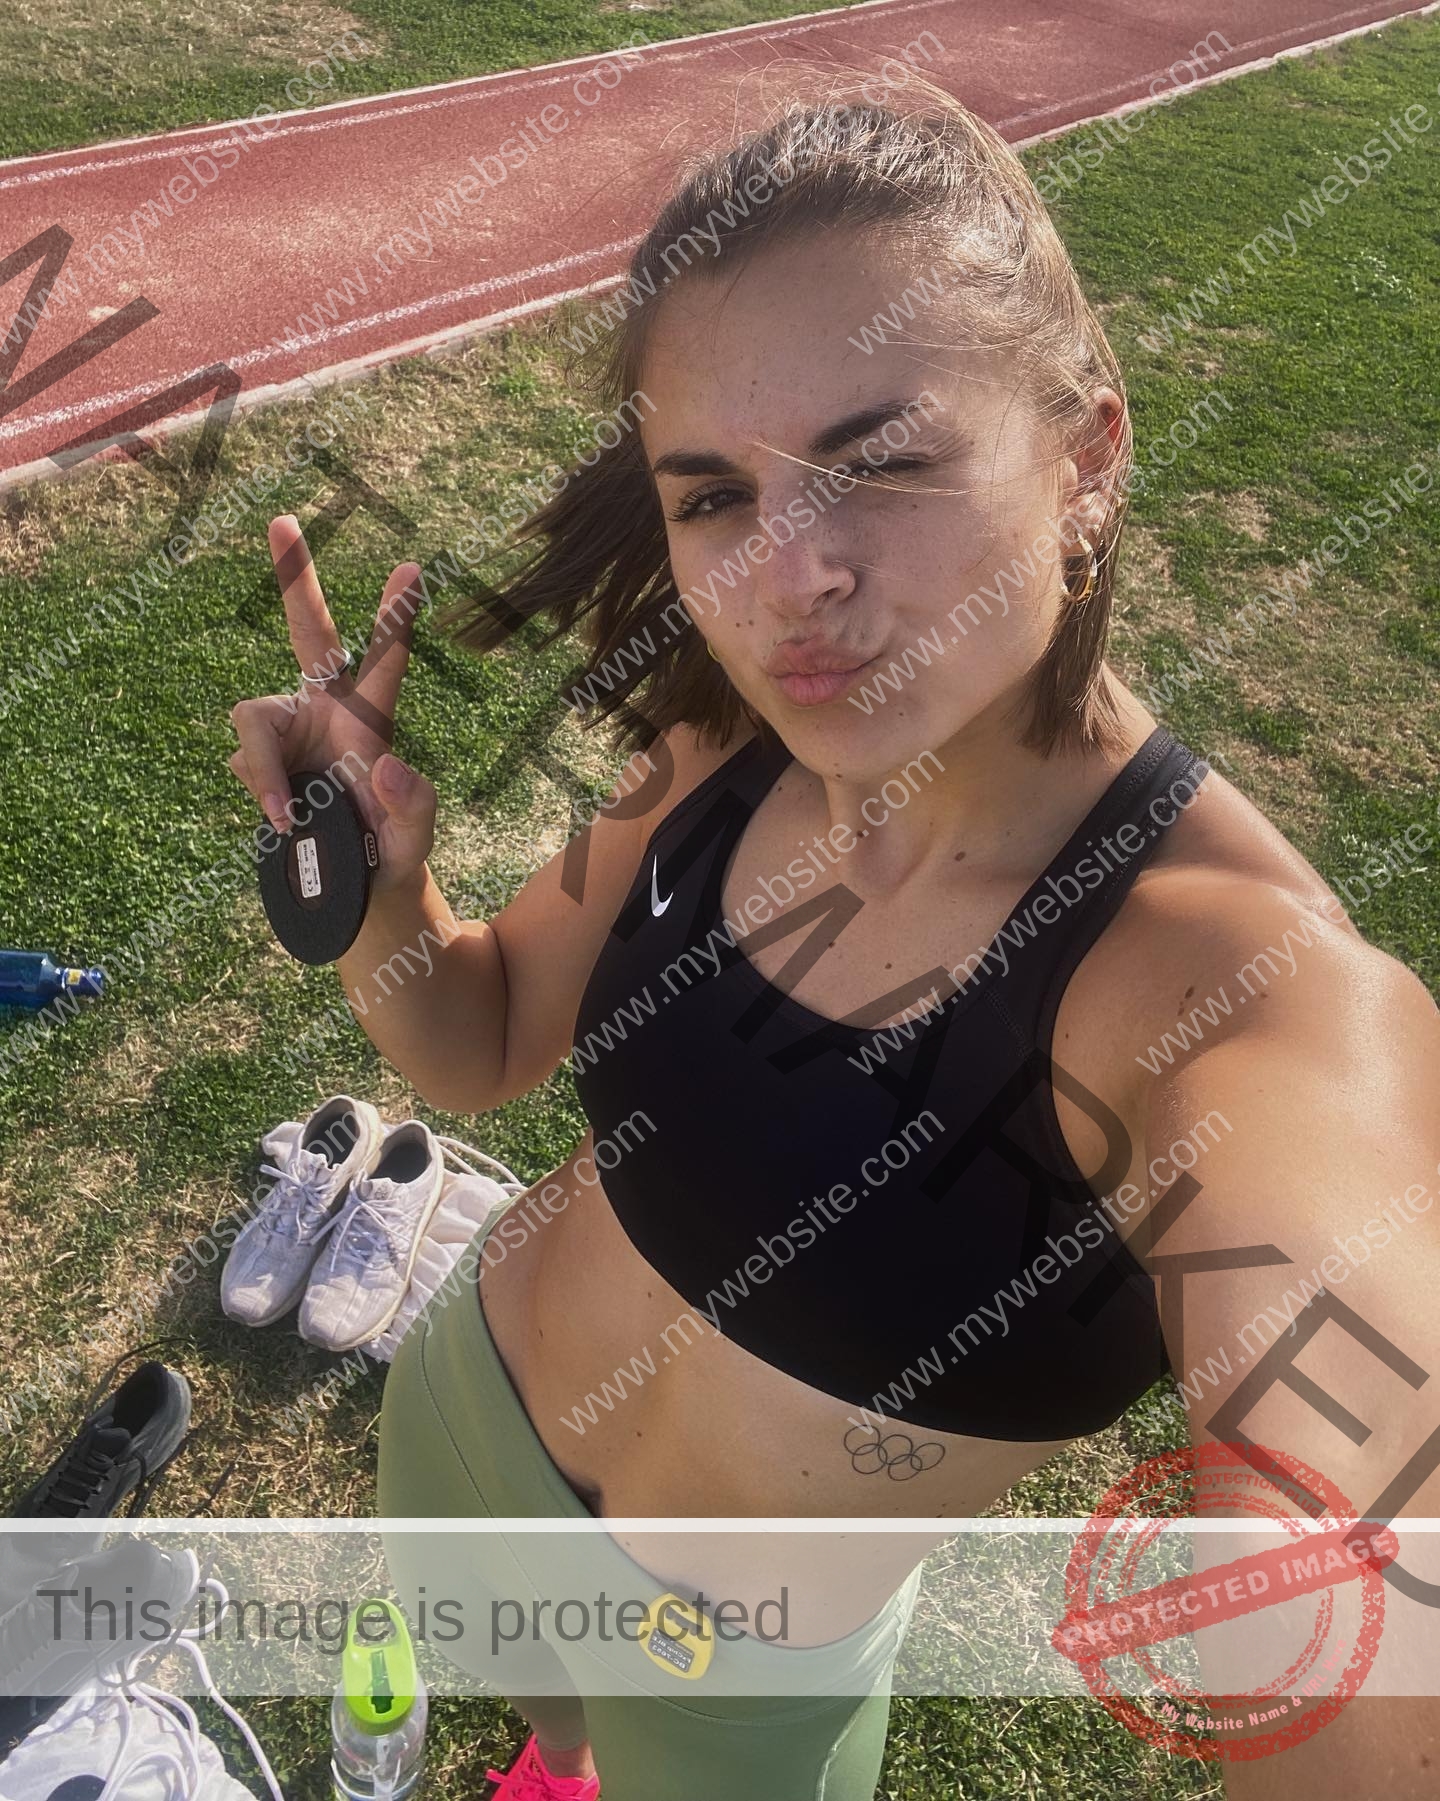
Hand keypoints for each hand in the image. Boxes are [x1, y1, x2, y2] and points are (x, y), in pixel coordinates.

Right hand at [228, 515, 436, 892]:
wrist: (349, 887)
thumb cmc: (391, 855)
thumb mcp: (414, 843)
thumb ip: (414, 807)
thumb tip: (384, 763)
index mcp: (372, 718)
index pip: (387, 660)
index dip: (396, 617)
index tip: (412, 567)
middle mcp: (325, 709)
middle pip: (307, 631)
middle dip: (294, 577)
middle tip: (283, 520)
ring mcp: (286, 729)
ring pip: (252, 720)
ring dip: (265, 769)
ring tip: (288, 815)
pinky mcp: (258, 756)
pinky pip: (243, 761)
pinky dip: (259, 790)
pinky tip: (282, 817)